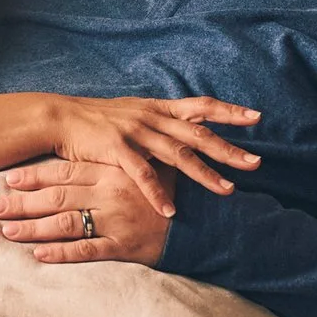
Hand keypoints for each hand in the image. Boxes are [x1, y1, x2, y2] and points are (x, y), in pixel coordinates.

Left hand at [0, 160, 171, 264]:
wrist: (205, 221)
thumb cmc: (172, 193)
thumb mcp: (145, 169)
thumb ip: (117, 163)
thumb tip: (85, 159)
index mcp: (113, 171)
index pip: (65, 171)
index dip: (35, 176)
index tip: (9, 178)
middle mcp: (110, 193)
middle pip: (57, 197)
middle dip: (22, 202)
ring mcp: (116, 220)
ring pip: (65, 223)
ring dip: (33, 227)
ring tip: (6, 231)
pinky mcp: (124, 246)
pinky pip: (86, 251)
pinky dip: (61, 253)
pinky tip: (38, 256)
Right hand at [43, 95, 260, 216]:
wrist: (59, 117)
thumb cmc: (97, 120)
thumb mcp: (133, 114)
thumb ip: (160, 123)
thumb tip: (186, 132)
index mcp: (158, 107)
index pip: (201, 106)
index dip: (229, 111)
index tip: (257, 117)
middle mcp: (152, 117)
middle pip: (198, 133)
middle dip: (229, 149)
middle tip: (256, 163)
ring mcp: (135, 132)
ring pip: (178, 154)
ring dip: (205, 174)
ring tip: (228, 190)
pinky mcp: (116, 148)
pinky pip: (143, 174)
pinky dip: (158, 193)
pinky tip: (172, 210)